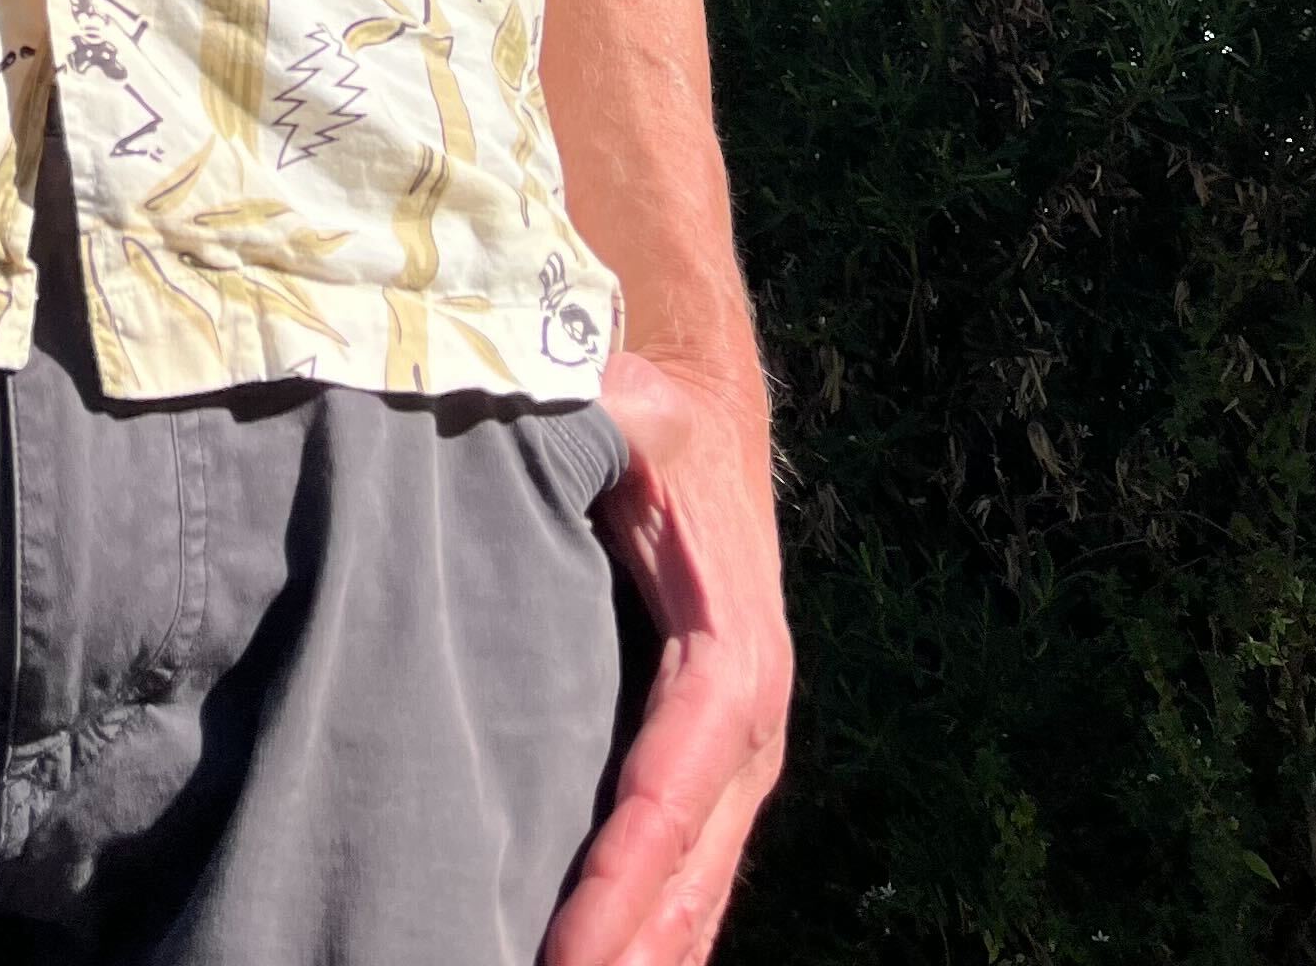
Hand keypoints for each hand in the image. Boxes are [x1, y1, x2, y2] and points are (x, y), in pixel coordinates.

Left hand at [542, 345, 790, 965]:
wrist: (705, 414)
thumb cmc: (652, 416)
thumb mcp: (629, 405)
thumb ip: (603, 413)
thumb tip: (579, 409)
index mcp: (730, 655)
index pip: (672, 789)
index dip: (622, 875)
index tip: (567, 949)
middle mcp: (748, 723)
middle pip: (691, 869)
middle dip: (631, 947)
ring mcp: (737, 753)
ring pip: (699, 889)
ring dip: (648, 953)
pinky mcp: (712, 760)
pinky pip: (691, 866)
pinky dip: (659, 932)